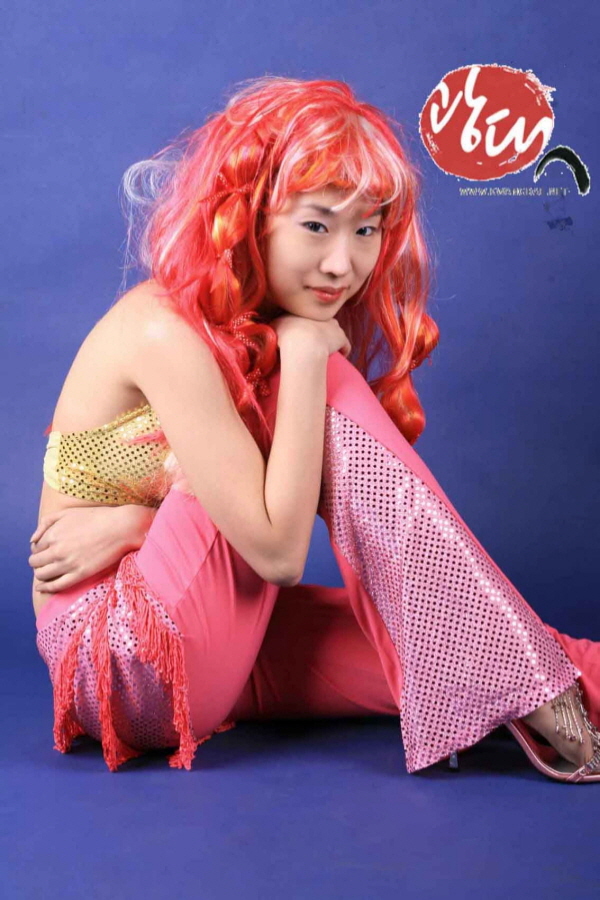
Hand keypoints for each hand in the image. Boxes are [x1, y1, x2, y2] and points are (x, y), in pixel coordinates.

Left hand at [29, 505, 156, 593]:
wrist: (121, 527)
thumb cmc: (96, 517)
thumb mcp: (67, 513)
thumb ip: (46, 524)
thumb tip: (32, 540)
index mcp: (53, 534)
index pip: (35, 548)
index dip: (39, 550)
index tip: (45, 551)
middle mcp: (57, 550)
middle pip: (35, 562)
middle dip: (37, 562)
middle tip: (44, 562)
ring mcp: (68, 563)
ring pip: (42, 575)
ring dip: (40, 574)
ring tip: (46, 572)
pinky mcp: (80, 574)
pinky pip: (56, 586)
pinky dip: (46, 588)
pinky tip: (42, 588)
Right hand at [270, 313, 350, 358]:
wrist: (302, 344)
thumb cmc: (285, 336)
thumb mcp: (273, 327)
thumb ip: (272, 325)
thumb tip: (267, 328)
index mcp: (304, 312)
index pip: (305, 316)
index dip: (303, 325)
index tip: (300, 332)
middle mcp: (319, 315)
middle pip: (320, 321)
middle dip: (318, 328)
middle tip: (313, 339)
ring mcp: (332, 326)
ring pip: (334, 330)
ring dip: (331, 337)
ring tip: (326, 347)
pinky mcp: (340, 338)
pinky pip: (345, 344)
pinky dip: (343, 349)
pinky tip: (342, 355)